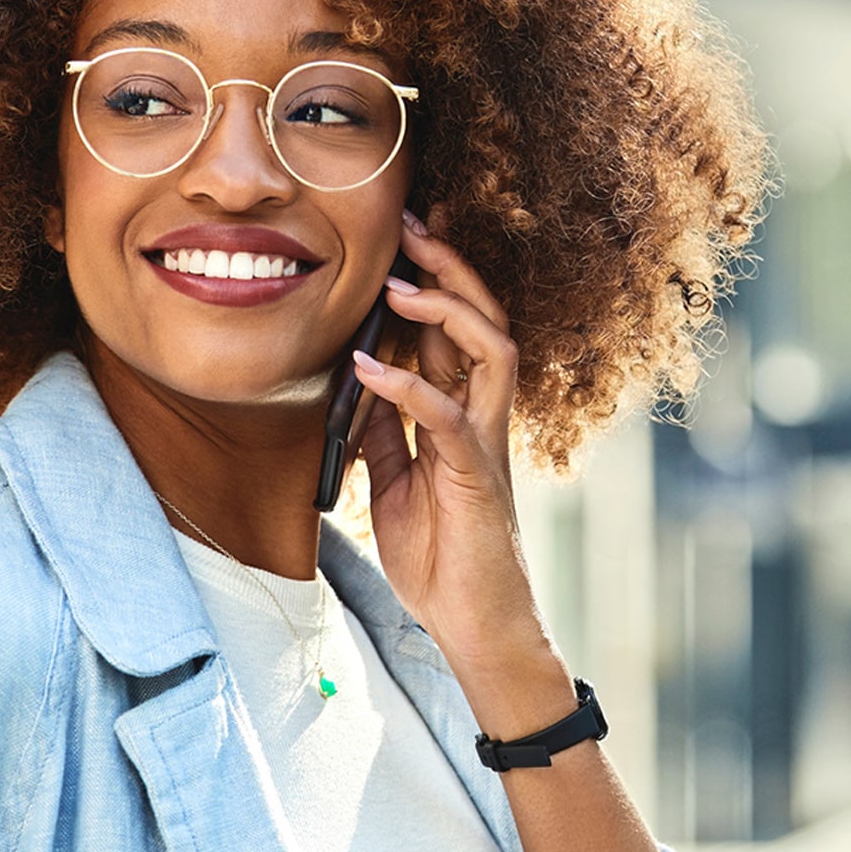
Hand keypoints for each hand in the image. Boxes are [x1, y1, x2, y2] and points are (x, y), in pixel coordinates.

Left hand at [350, 206, 548, 671]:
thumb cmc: (443, 563)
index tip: (405, 237)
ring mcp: (486, 443)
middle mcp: (483, 418)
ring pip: (492, 348)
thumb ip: (384, 434)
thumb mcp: (394, 486)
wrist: (475, 628)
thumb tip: (357, 385)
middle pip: (485, 319)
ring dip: (448, 308)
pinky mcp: (478, 475)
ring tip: (400, 283)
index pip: (457, 331)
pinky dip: (407, 385)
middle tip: (414, 223)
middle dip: (452, 266)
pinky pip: (448, 416)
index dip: (436, 279)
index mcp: (463, 417)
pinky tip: (368, 366)